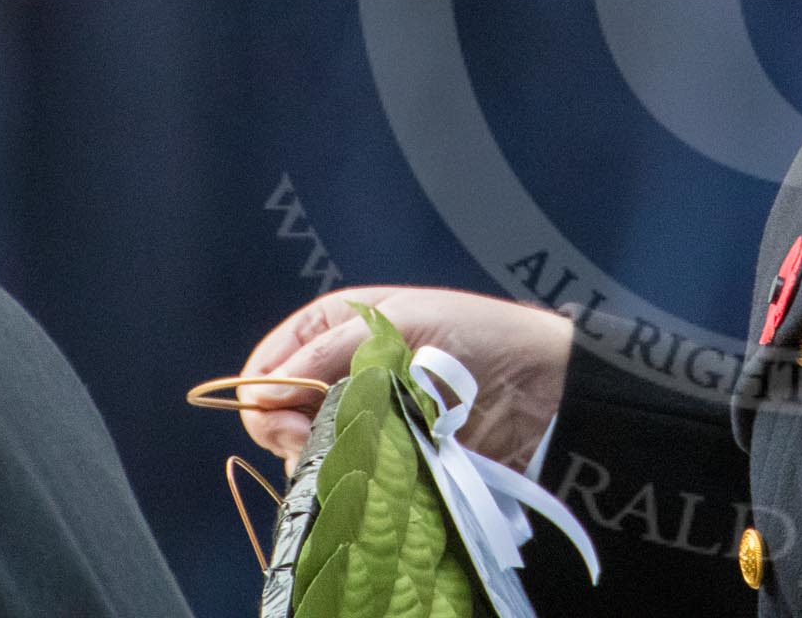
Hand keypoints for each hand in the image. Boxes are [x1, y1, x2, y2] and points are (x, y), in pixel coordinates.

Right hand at [238, 286, 572, 474]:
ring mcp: (363, 419)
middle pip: (278, 414)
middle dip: (285, 430)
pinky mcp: (386, 459)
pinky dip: (346, 478)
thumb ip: (327, 354)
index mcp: (337, 328)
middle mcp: (340, 375)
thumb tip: (262, 391)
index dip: (265, 391)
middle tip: (310, 441)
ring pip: (307, 451)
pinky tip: (367, 472)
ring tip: (355, 452)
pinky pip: (345, 476)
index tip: (278, 414)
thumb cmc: (476, 336)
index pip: (270, 363)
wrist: (539, 386)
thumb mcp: (399, 324)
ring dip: (318, 457)